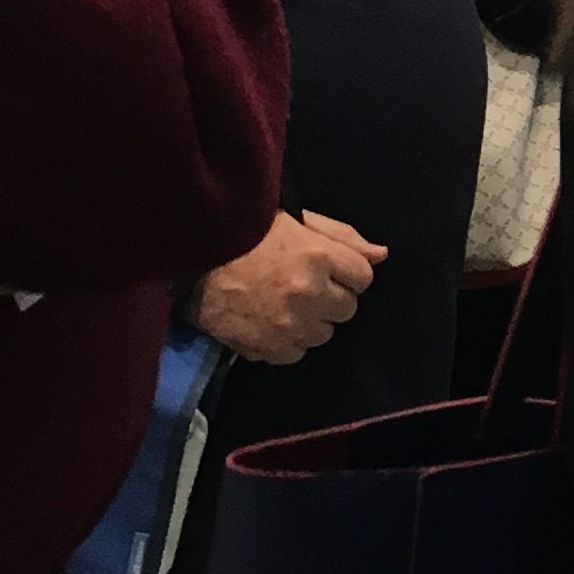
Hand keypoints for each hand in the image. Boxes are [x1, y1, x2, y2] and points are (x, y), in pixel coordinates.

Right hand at [197, 207, 384, 364]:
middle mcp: (309, 292)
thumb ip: (343, 237)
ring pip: (323, 334)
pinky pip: (296, 353)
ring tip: (284, 303)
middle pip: (347, 309)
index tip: (327, 268)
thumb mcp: (297, 220)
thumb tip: (381, 255)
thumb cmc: (246, 231)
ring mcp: (288, 324)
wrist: (191, 257)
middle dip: (331, 297)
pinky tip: (270, 321)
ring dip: (310, 321)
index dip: (347, 272)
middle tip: (303, 285)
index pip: (363, 277)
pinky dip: (287, 341)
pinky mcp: (267, 348)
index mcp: (318, 255)